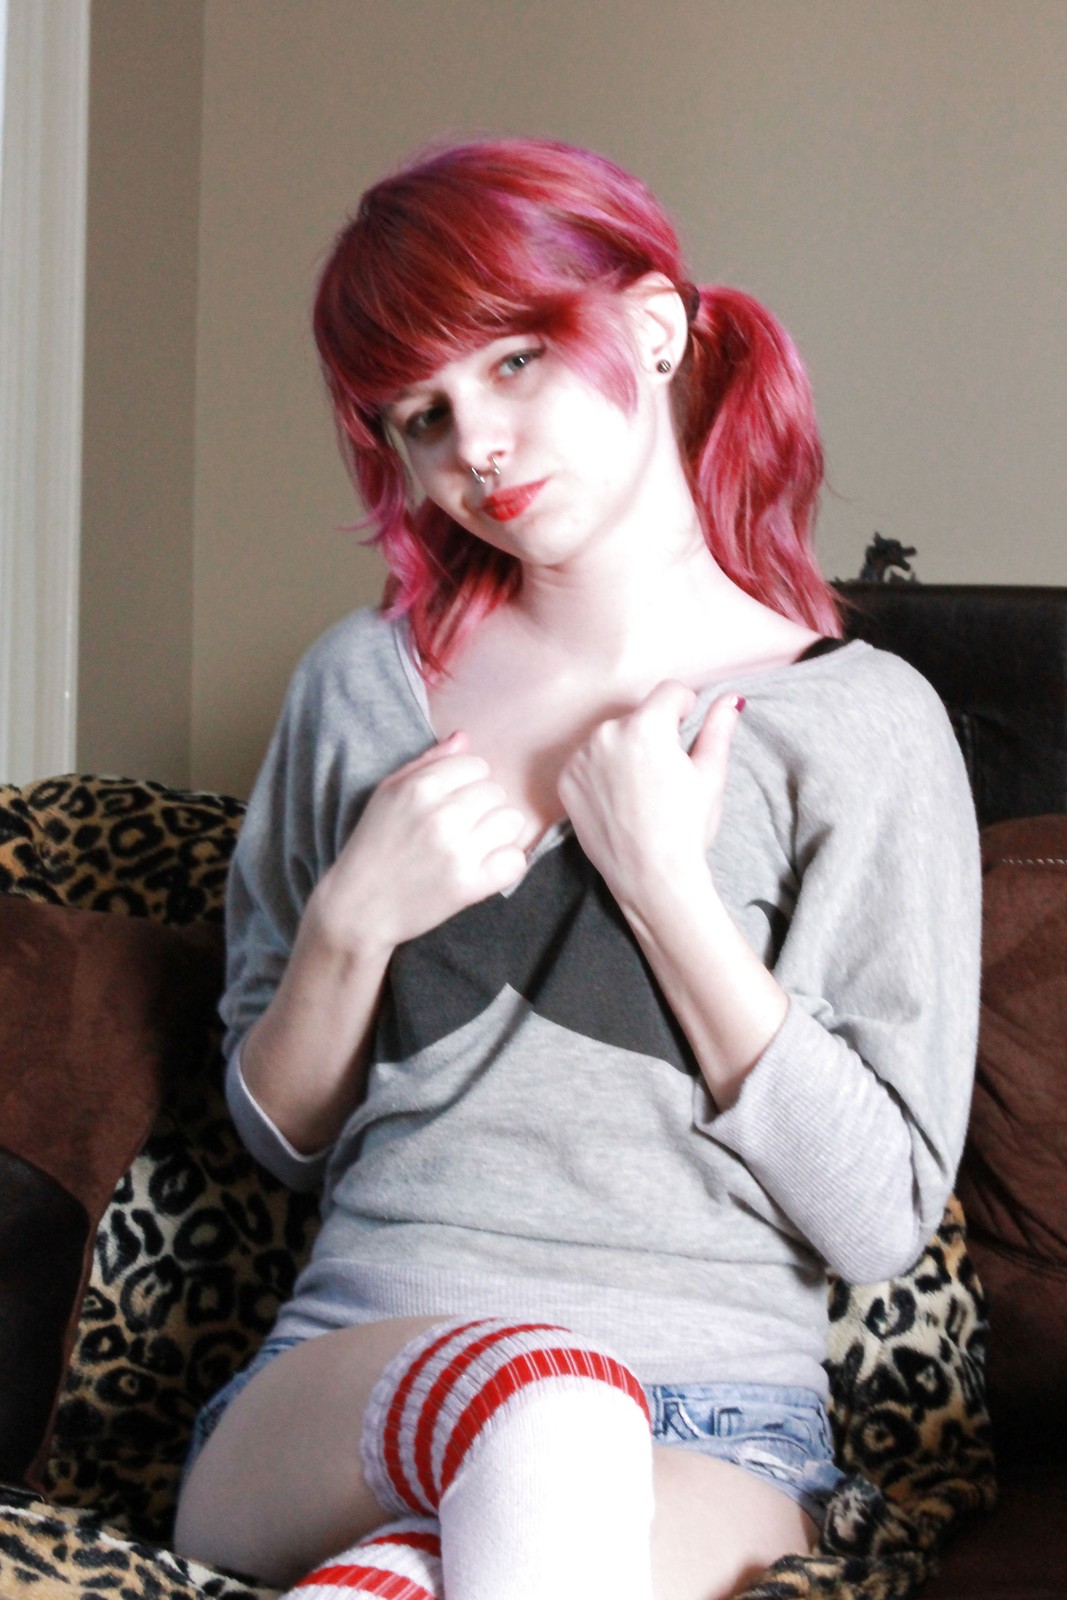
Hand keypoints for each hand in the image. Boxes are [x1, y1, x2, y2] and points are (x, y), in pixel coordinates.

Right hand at [307, 733, 526, 953]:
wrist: (358, 906)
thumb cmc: (373, 845)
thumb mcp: (387, 793)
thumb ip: (427, 762)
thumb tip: (465, 737)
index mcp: (420, 787)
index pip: (477, 765)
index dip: (469, 783)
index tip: (454, 802)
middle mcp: (442, 815)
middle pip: (496, 793)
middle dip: (484, 808)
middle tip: (462, 829)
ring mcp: (457, 851)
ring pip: (512, 822)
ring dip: (498, 834)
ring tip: (475, 847)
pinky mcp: (469, 885)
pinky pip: (515, 860)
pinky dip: (505, 864)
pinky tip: (484, 868)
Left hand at [558, 681, 742, 904]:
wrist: (651, 877)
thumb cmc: (686, 828)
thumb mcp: (710, 775)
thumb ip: (718, 729)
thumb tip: (731, 699)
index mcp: (647, 726)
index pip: (669, 691)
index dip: (685, 708)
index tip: (687, 729)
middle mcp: (606, 733)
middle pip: (638, 716)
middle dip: (653, 734)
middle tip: (665, 774)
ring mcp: (580, 757)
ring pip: (610, 738)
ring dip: (625, 751)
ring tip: (641, 791)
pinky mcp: (565, 781)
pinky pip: (587, 762)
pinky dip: (600, 773)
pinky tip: (618, 801)